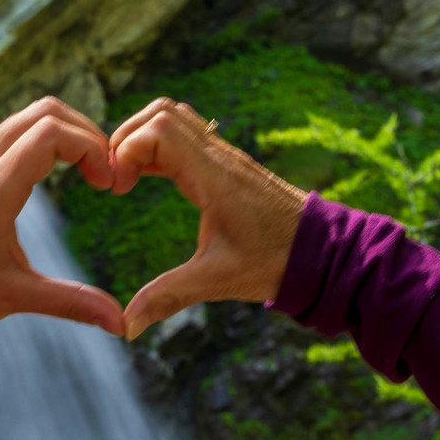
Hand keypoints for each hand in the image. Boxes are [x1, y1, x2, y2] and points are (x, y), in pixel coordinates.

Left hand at [0, 96, 124, 337]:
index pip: (51, 134)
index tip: (108, 184)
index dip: (91, 148)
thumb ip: (69, 303)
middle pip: (45, 112)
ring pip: (29, 116)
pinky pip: (14, 132)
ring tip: (91, 171)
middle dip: (87, 133)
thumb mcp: (12, 298)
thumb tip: (120, 325)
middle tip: (107, 172)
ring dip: (68, 133)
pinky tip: (61, 174)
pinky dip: (47, 139)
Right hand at [108, 98, 306, 338]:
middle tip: (117, 177)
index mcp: (214, 177)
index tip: (118, 189)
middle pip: (161, 112)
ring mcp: (226, 157)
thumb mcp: (217, 280)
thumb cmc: (276, 262)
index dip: (126, 151)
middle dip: (127, 137)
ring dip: (144, 137)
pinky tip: (151, 178)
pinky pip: (189, 136)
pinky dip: (161, 146)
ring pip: (176, 117)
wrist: (323, 252)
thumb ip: (168, 297)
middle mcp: (220, 157)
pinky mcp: (229, 165)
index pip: (158, 131)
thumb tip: (126, 326)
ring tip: (129, 176)